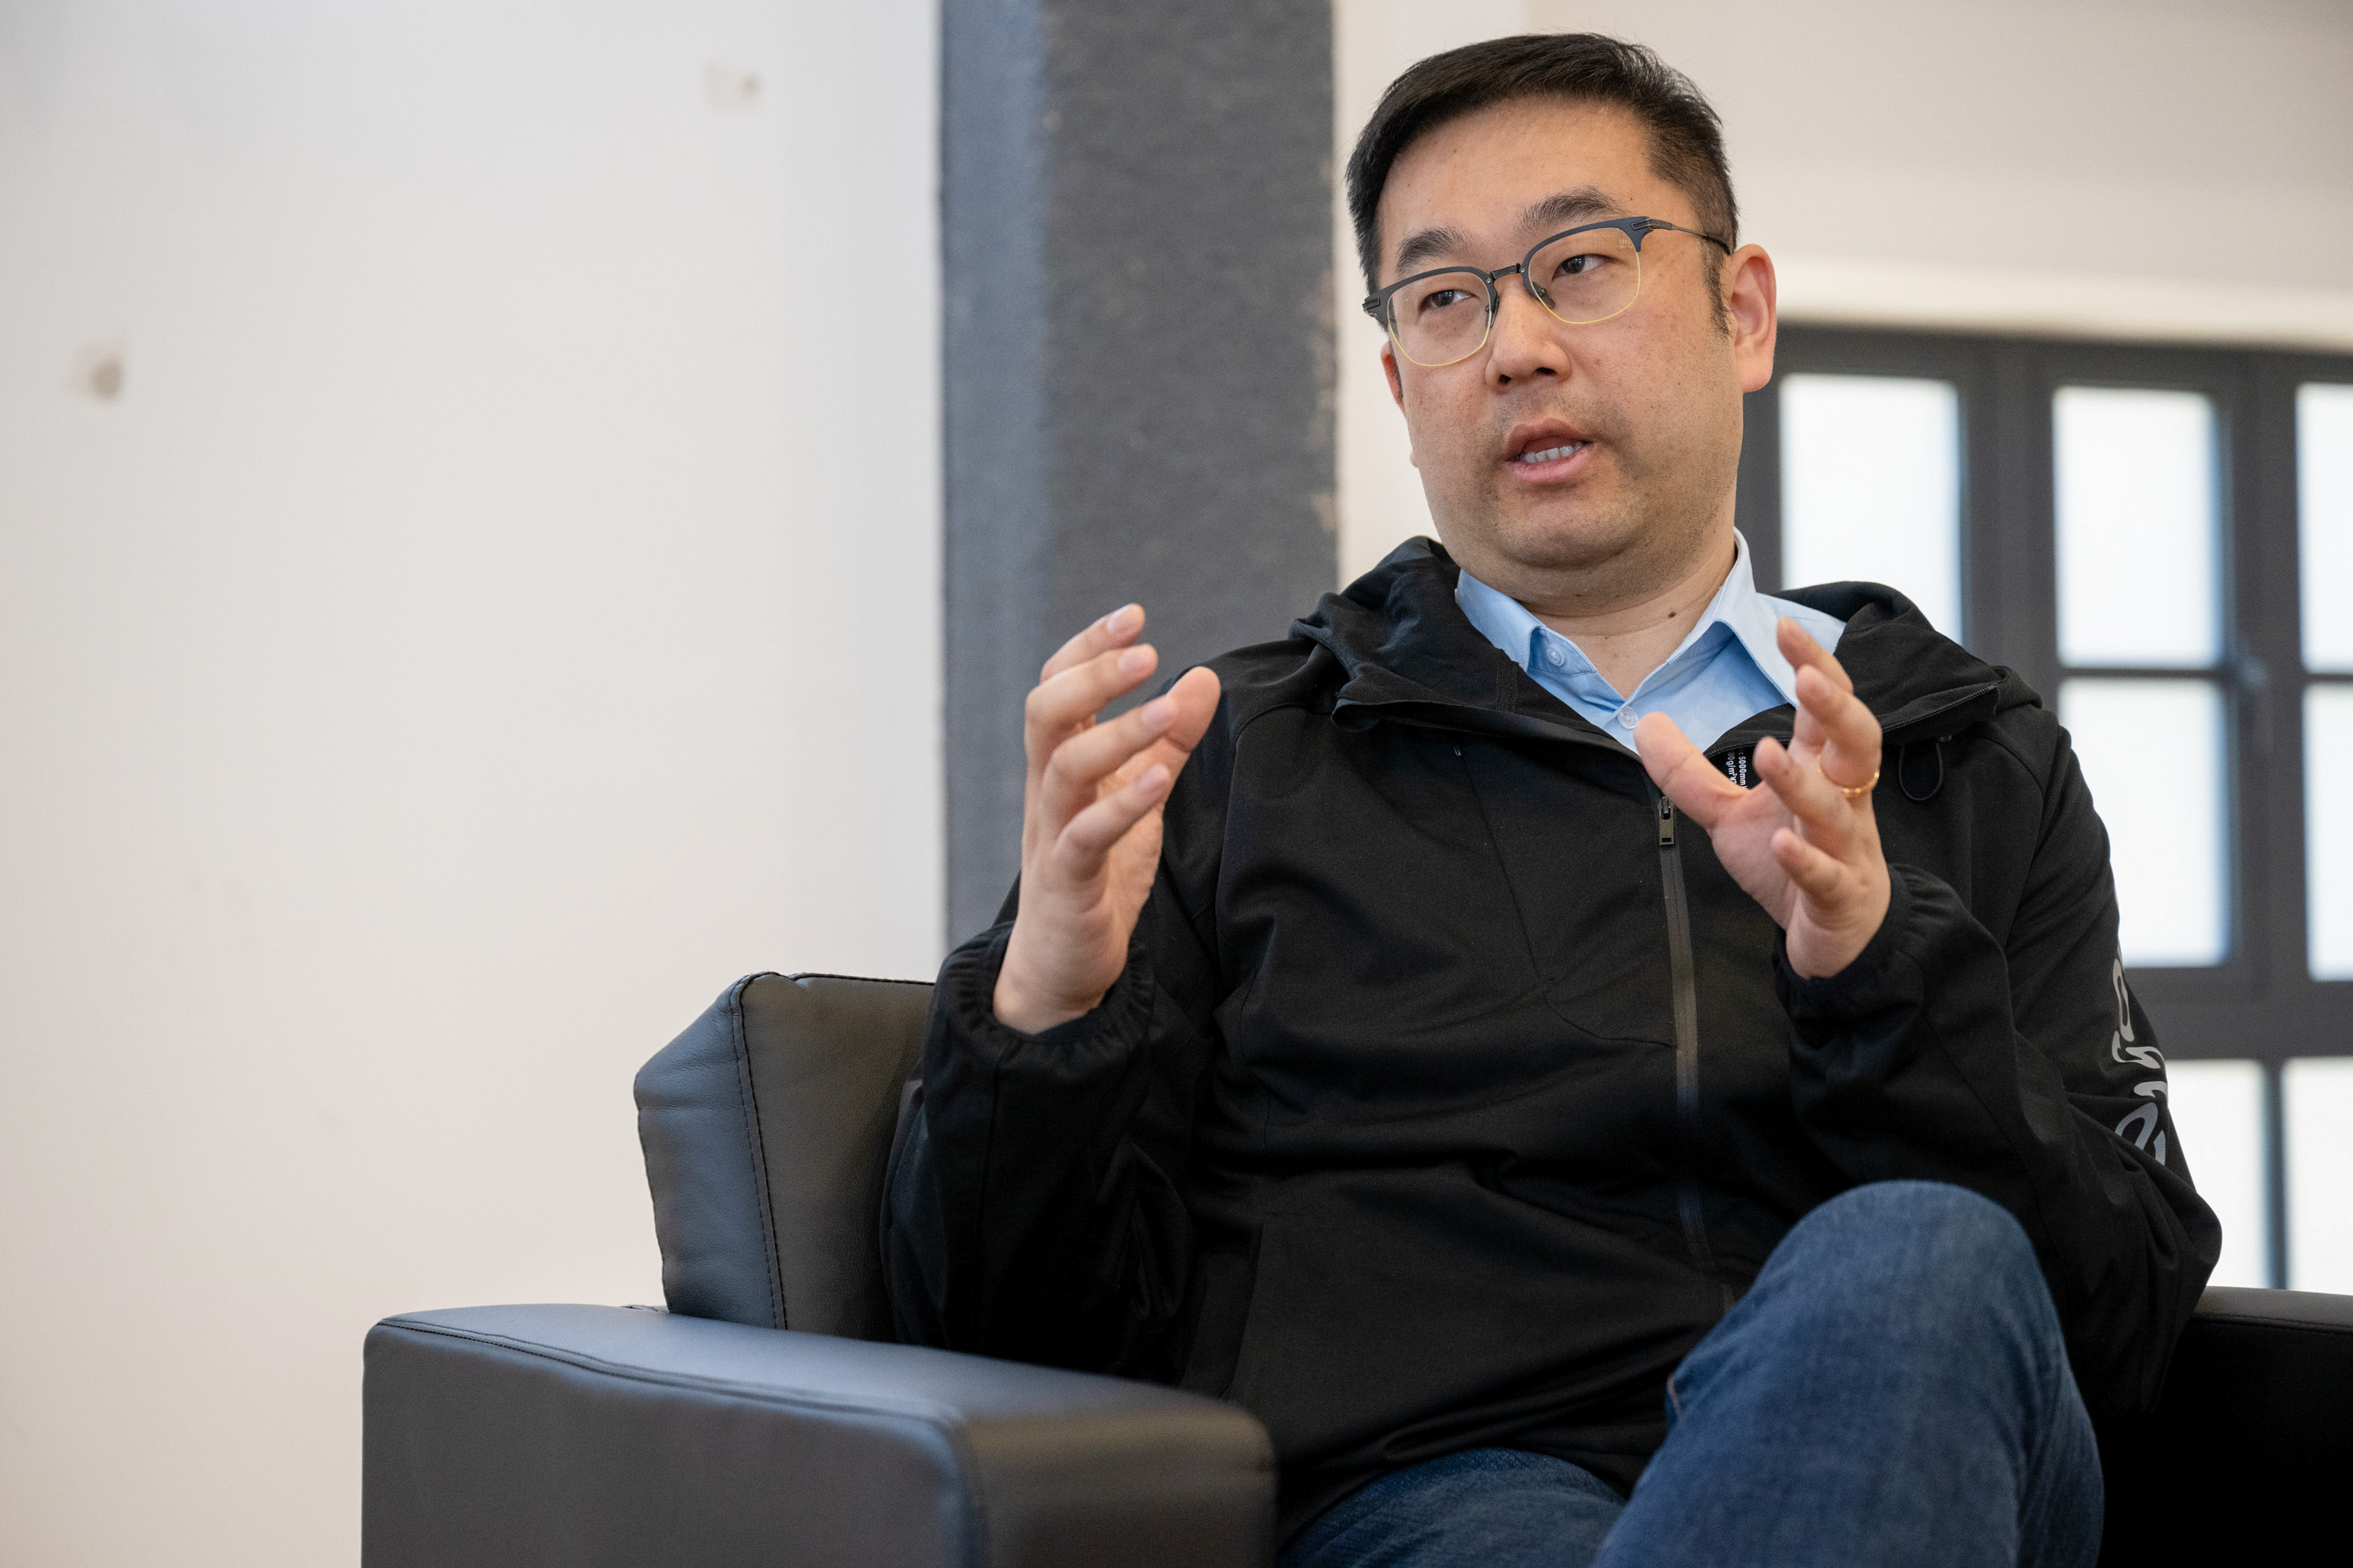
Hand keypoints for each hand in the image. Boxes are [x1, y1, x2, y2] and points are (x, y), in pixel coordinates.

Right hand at [993, 606, 1221, 1032]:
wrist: (1063, 966)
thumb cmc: (1098, 876)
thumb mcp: (1140, 799)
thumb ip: (1168, 742)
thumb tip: (1203, 678)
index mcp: (1058, 764)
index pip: (1057, 687)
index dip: (1088, 648)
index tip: (1135, 616)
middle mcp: (1046, 792)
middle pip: (1045, 713)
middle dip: (1093, 675)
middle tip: (1147, 652)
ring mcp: (1051, 835)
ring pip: (1063, 768)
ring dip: (1116, 733)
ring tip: (1165, 710)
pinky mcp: (1067, 881)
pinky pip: (1084, 836)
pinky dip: (1120, 804)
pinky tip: (1156, 780)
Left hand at [1633, 619, 1888, 978]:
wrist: (1839, 935)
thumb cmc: (1795, 858)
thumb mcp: (1729, 814)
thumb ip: (1689, 773)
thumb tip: (1646, 722)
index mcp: (1822, 769)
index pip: (1827, 708)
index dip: (1814, 666)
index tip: (1784, 626)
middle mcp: (1843, 799)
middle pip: (1858, 741)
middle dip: (1837, 707)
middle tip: (1806, 678)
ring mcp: (1846, 848)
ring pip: (1837, 810)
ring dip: (1803, 784)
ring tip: (1766, 754)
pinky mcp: (1840, 895)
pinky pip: (1826, 875)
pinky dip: (1805, 859)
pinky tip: (1779, 844)